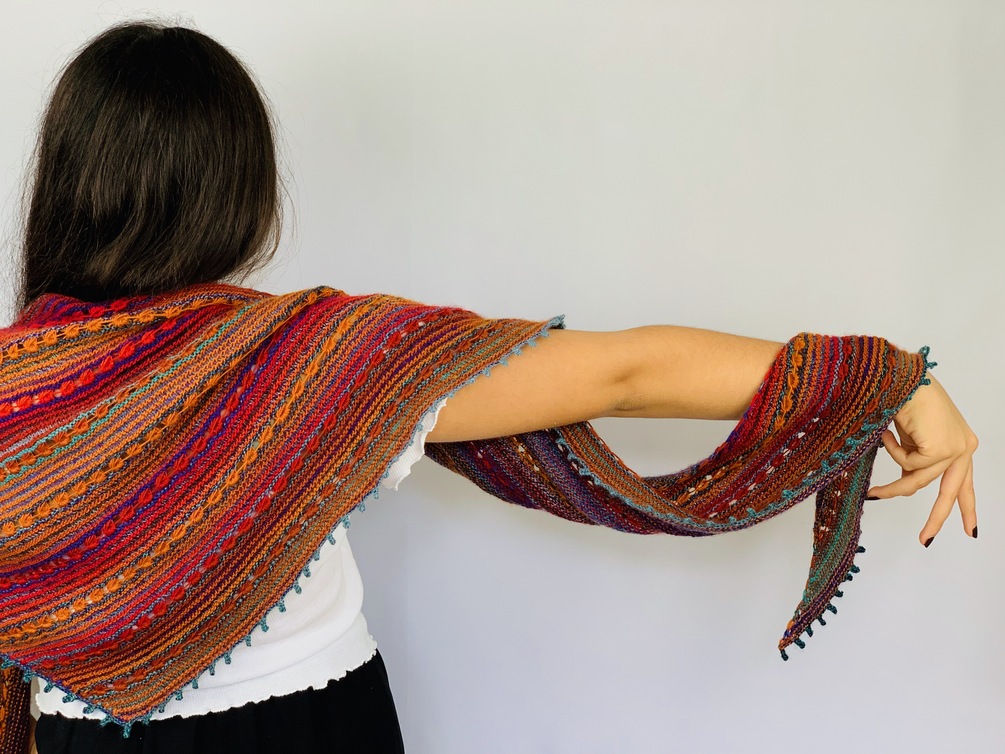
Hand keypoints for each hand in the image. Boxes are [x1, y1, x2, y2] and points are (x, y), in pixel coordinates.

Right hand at [865, 374, 978, 545]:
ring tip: (874, 491)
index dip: (966, 507)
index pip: (965, 482)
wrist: (901, 378)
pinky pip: (908, 465)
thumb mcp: (911, 437)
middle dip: (937, 518)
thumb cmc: (902, 398)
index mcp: (960, 442)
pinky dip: (892, 452)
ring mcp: (956, 448)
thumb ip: (915, 460)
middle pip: (952, 492)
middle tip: (924, 539)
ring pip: (919, 480)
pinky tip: (888, 433)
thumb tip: (906, 482)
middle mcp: (964, 446)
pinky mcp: (942, 449)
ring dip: (893, 486)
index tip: (970, 529)